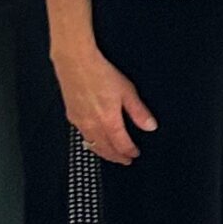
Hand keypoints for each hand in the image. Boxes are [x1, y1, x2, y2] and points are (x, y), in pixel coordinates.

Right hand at [53, 45, 156, 164]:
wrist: (76, 63)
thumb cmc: (100, 73)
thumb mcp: (127, 91)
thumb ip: (138, 111)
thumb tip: (150, 126)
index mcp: (108, 121)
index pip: (121, 144)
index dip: (129, 151)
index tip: (135, 154)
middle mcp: (92, 125)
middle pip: (106, 149)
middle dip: (116, 157)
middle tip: (124, 160)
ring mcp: (80, 122)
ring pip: (93, 145)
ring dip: (103, 153)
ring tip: (111, 155)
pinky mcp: (71, 116)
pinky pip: (82, 136)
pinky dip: (91, 143)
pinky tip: (94, 141)